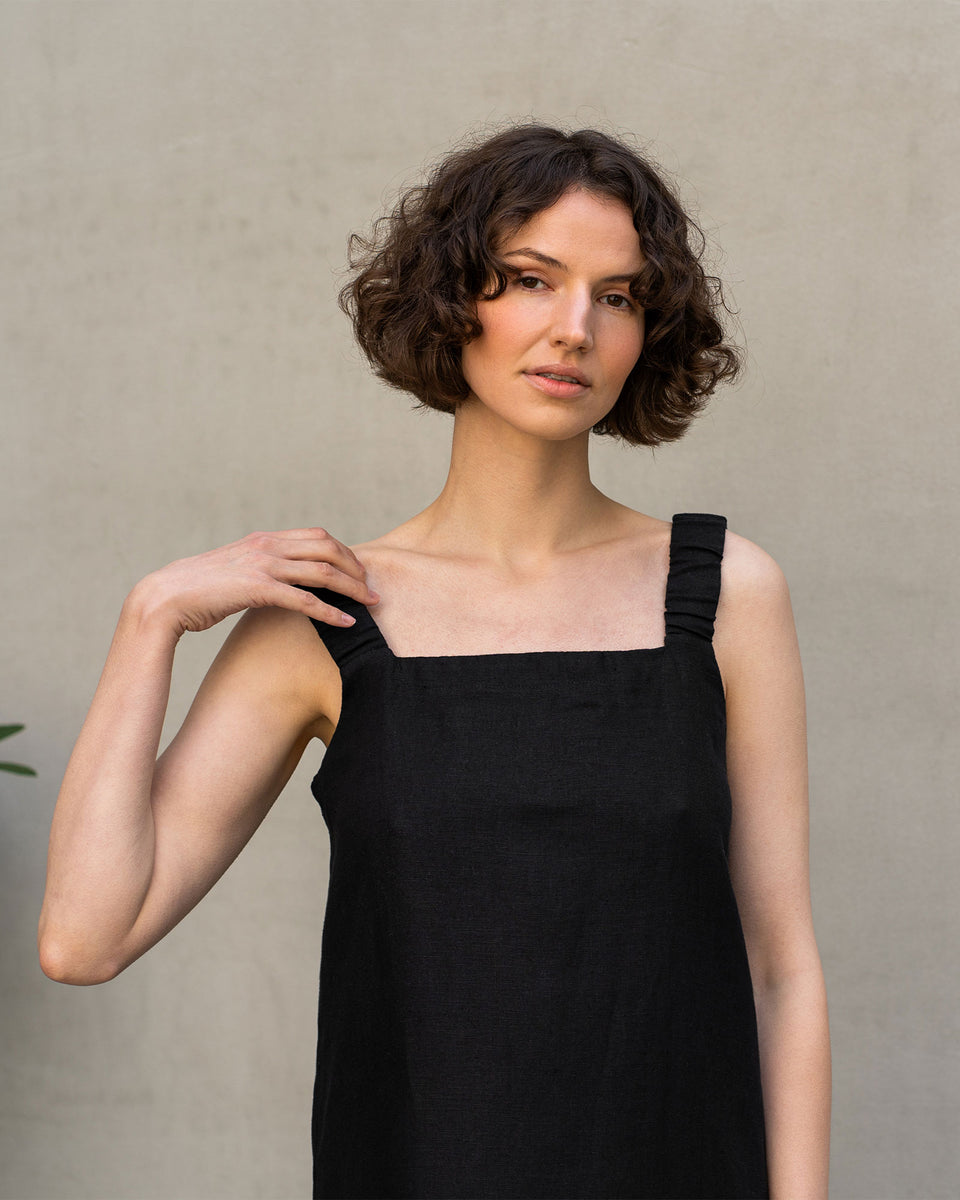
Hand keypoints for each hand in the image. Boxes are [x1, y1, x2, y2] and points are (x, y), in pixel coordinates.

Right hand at [126, 527, 379, 638]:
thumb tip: (279, 582)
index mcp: (263, 539)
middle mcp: (266, 546)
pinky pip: (306, 600)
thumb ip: (259, 570)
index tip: (357, 571)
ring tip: (372, 603)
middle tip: (372, 587)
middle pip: (328, 548)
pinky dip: (332, 612)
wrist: (164, 599)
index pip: (317, 536)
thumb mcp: (235, 571)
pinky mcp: (258, 589)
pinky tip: (348, 623)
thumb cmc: (198, 591)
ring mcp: (263, 565)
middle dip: (356, 567)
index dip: (343, 552)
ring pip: (323, 571)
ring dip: (353, 588)